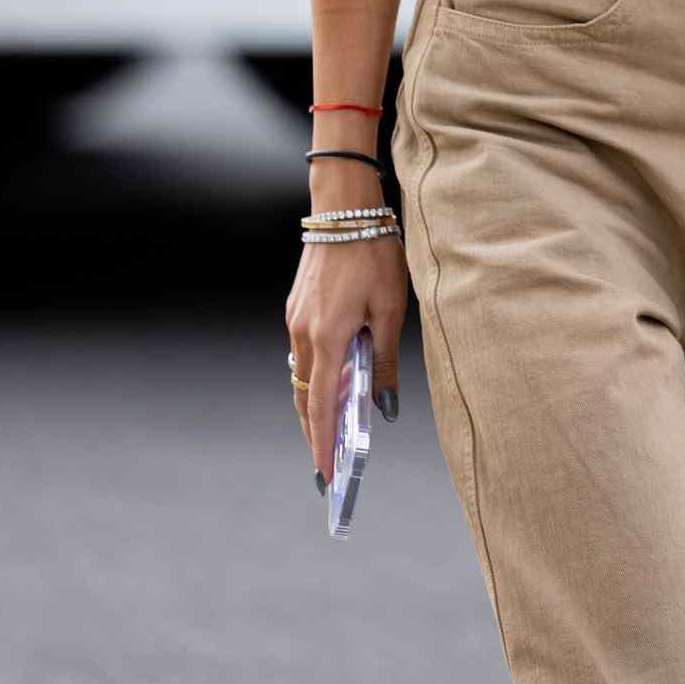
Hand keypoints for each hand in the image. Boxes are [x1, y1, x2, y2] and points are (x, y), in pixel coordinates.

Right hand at [285, 236, 408, 488]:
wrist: (345, 208)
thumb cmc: (373, 253)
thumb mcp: (389, 309)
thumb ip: (384, 361)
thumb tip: (384, 406)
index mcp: (326, 337)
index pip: (321, 406)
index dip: (323, 444)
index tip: (326, 475)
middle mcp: (302, 332)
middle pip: (305, 396)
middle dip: (315, 432)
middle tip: (328, 462)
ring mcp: (295, 318)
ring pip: (301, 374)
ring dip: (315, 402)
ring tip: (334, 427)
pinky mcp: (297, 306)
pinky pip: (302, 351)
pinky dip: (315, 374)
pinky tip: (334, 378)